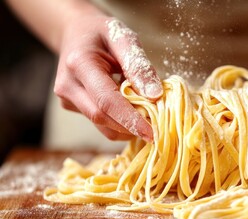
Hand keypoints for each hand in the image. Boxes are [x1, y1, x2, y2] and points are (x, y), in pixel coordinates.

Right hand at [54, 14, 162, 141]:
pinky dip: (119, 122)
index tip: (153, 133)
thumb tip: (155, 95)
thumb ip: (139, 66)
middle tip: (157, 126)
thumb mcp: (124, 38)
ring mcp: (66, 98)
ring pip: (101, 125)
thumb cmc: (102, 33)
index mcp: (79, 64)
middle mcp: (68, 85)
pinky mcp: (71, 106)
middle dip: (131, 126)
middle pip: (102, 117)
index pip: (106, 100)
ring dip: (127, 127)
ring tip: (147, 116)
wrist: (75, 32)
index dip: (130, 120)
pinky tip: (130, 110)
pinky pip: (98, 122)